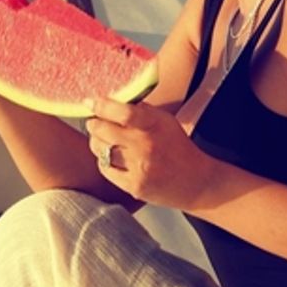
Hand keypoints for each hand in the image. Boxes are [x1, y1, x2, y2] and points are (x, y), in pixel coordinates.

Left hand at [85, 97, 215, 209]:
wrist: (196, 182)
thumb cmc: (178, 147)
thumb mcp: (166, 121)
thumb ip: (142, 110)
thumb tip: (113, 100)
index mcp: (155, 125)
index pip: (123, 112)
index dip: (102, 106)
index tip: (90, 102)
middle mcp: (146, 146)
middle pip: (104, 130)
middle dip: (94, 124)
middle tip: (93, 122)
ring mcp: (139, 168)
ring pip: (101, 150)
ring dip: (97, 143)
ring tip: (102, 140)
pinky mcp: (134, 186)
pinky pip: (105, 169)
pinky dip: (105, 161)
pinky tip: (112, 158)